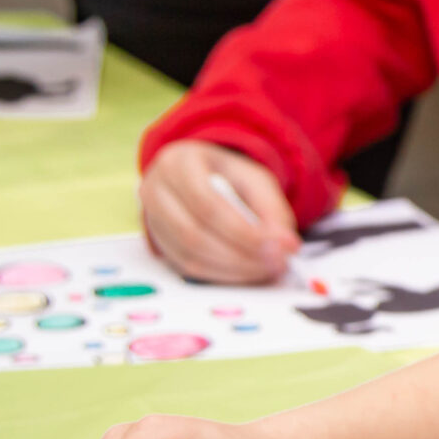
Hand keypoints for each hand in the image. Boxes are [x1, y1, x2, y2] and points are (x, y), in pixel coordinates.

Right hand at [141, 141, 301, 283]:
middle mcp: (156, 189)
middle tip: (276, 264)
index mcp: (179, 163)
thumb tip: (286, 245)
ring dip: (233, 270)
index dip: (244, 233)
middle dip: (241, 256)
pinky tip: (246, 273)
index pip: (208, 205)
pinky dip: (220, 276)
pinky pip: (186, 268)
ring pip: (189, 257)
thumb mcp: (256, 180)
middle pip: (194, 234)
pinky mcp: (157, 243)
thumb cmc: (228, 176)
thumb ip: (272, 210)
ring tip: (266, 270)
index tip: (278, 248)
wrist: (202, 175)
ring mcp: (151, 219)